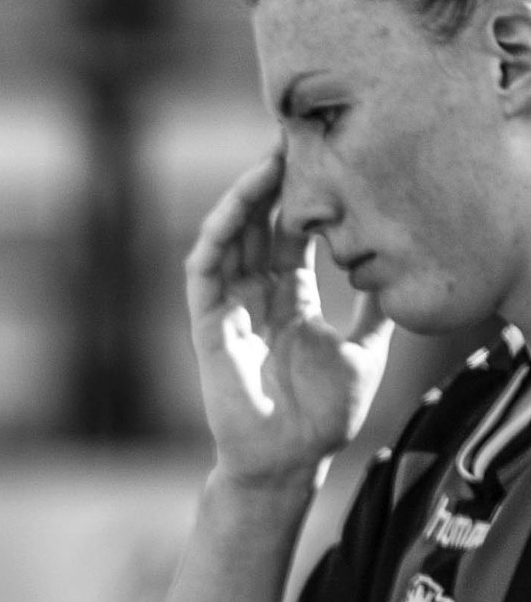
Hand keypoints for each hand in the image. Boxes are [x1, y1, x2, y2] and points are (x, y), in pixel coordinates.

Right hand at [185, 151, 389, 488]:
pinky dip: (215, 241)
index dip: (301, 199)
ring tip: (265, 167)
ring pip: (229, 241)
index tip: (319, 162)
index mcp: (291, 299)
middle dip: (271, 185)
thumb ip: (374, 311)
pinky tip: (233, 213)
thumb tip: (397, 272)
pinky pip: (204, 274)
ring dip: (243, 202)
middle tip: (289, 143)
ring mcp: (230, 309)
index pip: (290, 236)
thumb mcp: (366, 350)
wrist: (290, 458)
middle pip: (258, 227)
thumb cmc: (324, 415)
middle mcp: (257, 297)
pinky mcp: (209, 326)